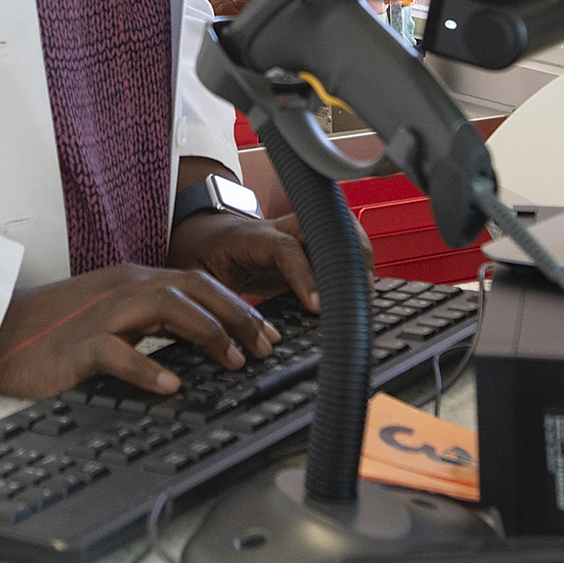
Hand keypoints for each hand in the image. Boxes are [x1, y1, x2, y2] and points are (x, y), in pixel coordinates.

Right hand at [0, 264, 280, 400]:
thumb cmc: (54, 330)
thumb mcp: (110, 317)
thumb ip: (149, 321)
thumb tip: (196, 343)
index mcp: (132, 282)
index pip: (197, 283)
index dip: (236, 306)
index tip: (266, 334)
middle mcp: (122, 289)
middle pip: (191, 288)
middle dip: (235, 316)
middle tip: (264, 347)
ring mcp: (100, 314)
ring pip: (164, 306)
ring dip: (205, 332)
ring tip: (232, 361)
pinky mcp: (76, 345)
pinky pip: (116, 352)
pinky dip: (147, 366)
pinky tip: (170, 385)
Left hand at [166, 211, 375, 309]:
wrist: (198, 231)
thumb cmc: (196, 252)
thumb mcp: (197, 277)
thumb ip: (218, 301)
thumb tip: (238, 335)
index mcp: (249, 236)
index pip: (286, 249)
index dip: (306, 276)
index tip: (318, 307)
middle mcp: (276, 230)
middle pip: (322, 226)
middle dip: (345, 255)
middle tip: (358, 294)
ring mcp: (292, 234)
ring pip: (334, 229)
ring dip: (354, 254)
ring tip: (367, 289)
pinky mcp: (302, 245)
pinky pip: (334, 243)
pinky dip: (351, 258)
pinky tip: (360, 284)